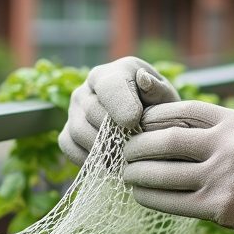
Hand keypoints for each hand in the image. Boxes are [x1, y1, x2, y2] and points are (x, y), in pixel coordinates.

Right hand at [58, 57, 179, 164]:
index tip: (134, 122)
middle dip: (114, 131)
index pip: (109, 86)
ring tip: (124, 155)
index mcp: (114, 73)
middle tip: (134, 145)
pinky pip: (68, 145)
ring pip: (78, 130)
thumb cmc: (159, 107)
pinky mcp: (67, 130)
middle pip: (92, 111)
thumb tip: (144, 79)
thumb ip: (157, 89)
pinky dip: (87, 158)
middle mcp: (88, 87)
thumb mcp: (165, 96)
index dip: (120, 105)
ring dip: (102, 147)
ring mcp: (74, 109)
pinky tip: (108, 161)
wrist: (147, 122)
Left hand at [123, 100, 233, 233]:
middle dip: (137, 146)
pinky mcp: (220, 207)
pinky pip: (171, 201)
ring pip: (163, 172)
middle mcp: (230, 145)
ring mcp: (225, 177)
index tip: (136, 124)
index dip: (152, 117)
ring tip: (127, 174)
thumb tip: (160, 127)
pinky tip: (141, 194)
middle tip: (123, 152)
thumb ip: (214, 129)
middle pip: (166, 140)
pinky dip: (150, 197)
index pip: (182, 109)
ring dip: (137, 174)